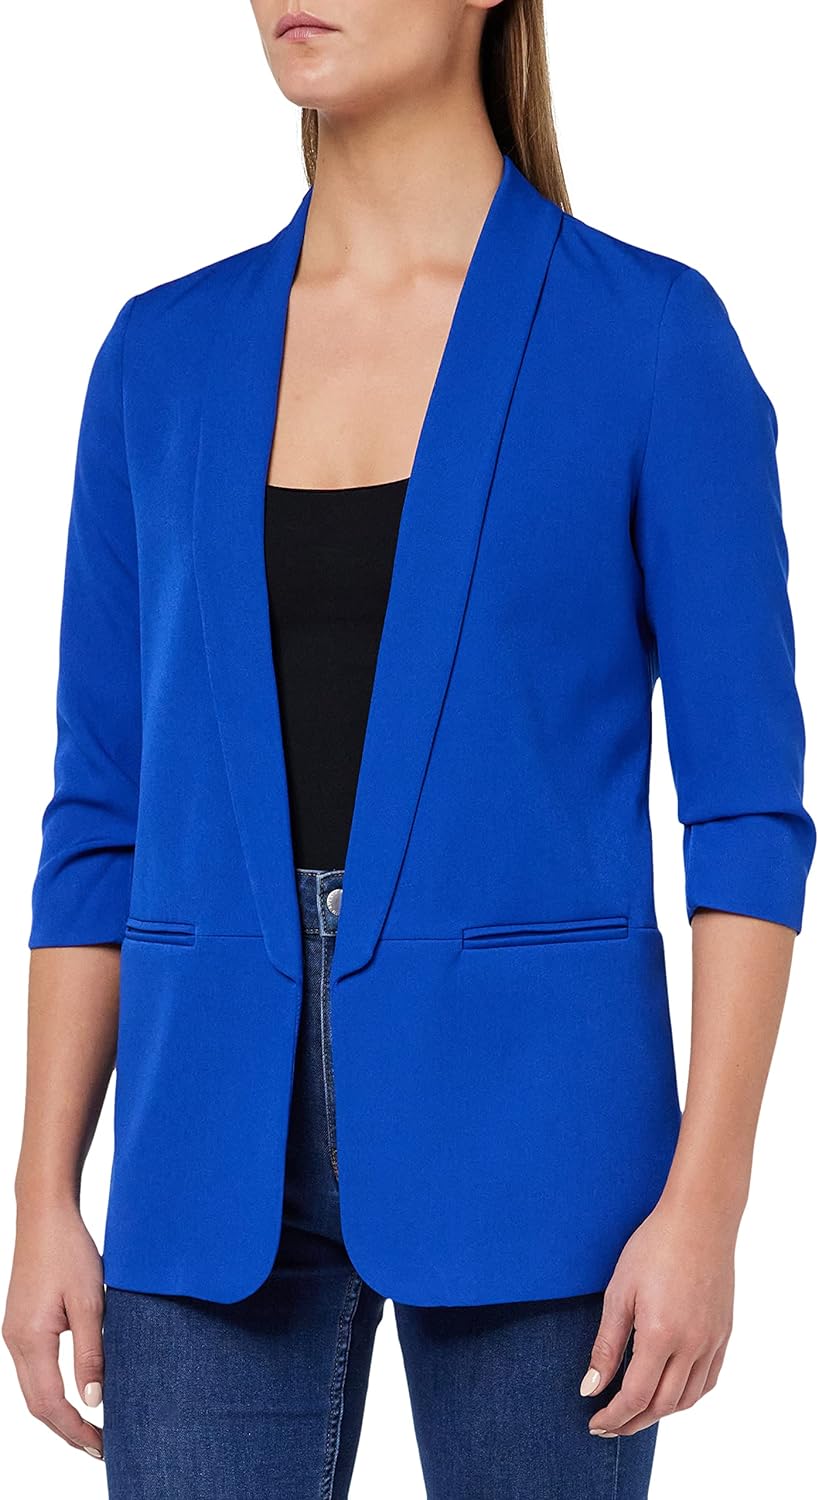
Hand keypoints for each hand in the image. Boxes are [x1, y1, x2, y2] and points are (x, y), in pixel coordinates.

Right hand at [3, 1201, 104, 1459]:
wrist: (45, 1213)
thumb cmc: (68, 1249)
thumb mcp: (90, 1301)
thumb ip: (90, 1352)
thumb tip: (93, 1399)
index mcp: (30, 1339)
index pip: (50, 1403)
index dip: (75, 1430)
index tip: (102, 1445)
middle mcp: (15, 1341)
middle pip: (37, 1403)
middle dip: (67, 1429)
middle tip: (100, 1445)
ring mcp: (15, 1332)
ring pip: (33, 1389)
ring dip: (59, 1412)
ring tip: (91, 1426)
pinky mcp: (21, 1322)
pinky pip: (34, 1369)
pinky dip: (52, 1389)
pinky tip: (74, 1391)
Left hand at [579, 1192, 734, 1436]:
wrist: (699, 1219)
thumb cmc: (654, 1247)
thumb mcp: (619, 1292)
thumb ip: (606, 1345)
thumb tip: (591, 1387)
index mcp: (661, 1335)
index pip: (636, 1396)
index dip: (614, 1416)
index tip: (595, 1423)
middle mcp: (692, 1345)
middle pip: (662, 1405)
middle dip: (633, 1421)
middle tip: (609, 1425)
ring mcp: (712, 1341)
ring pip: (688, 1398)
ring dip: (660, 1413)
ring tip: (635, 1412)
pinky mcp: (723, 1333)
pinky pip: (708, 1380)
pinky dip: (687, 1396)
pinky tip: (670, 1392)